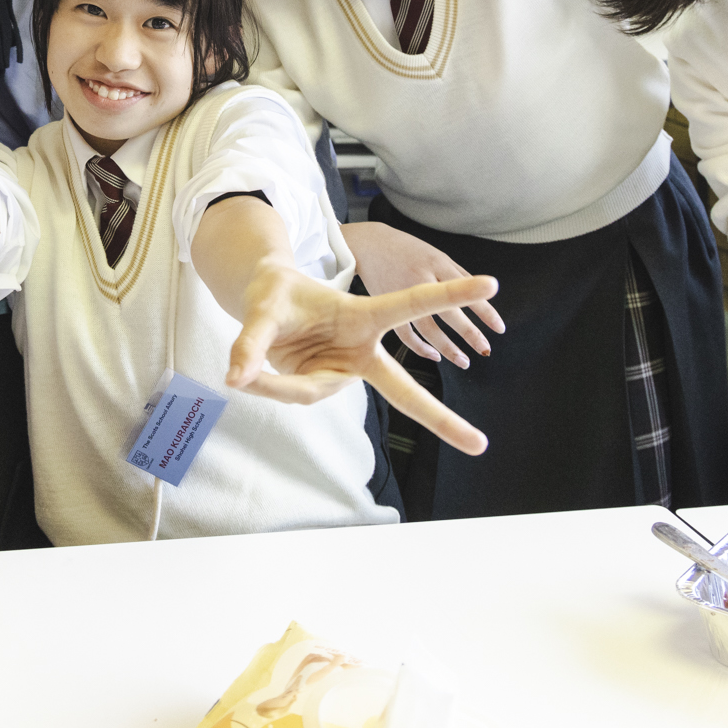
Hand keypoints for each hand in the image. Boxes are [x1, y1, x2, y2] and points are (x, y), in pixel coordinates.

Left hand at [228, 262, 496, 454]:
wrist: (266, 304)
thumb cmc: (276, 295)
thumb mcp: (262, 308)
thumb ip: (251, 343)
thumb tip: (238, 378)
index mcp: (362, 315)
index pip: (410, 305)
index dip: (449, 294)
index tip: (490, 283)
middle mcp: (361, 349)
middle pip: (404, 389)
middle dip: (440, 418)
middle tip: (480, 445)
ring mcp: (345, 371)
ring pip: (310, 391)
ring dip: (273, 381)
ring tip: (246, 363)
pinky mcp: (326, 385)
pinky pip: (295, 395)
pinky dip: (267, 385)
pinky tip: (252, 372)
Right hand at [341, 222, 503, 367]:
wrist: (369, 244)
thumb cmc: (408, 250)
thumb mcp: (436, 255)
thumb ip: (458, 275)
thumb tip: (483, 298)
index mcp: (438, 264)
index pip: (467, 292)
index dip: (486, 312)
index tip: (499, 329)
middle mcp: (422, 280)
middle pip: (449, 313)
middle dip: (470, 334)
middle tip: (485, 350)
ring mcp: (402, 295)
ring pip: (428, 328)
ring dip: (448, 348)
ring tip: (463, 361)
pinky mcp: (387, 306)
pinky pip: (406, 334)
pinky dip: (421, 348)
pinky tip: (434, 355)